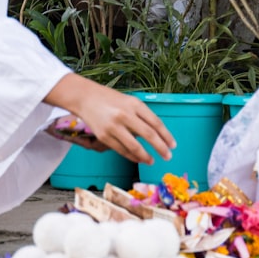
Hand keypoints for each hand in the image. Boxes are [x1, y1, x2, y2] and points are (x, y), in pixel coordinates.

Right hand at [44, 74, 175, 164]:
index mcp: (135, 104)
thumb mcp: (129, 101)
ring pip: (135, 146)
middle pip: (149, 135)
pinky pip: (122, 150)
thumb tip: (156, 135)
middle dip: (161, 148)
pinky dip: (132, 156)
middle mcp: (125, 114)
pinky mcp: (104, 136)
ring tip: (152, 161)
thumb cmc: (110, 99)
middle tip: (168, 156)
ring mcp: (114, 126)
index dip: (166, 135)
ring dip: (146, 156)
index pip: (156, 122)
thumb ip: (142, 116)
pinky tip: (138, 158)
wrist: (85, 97)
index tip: (173, 145)